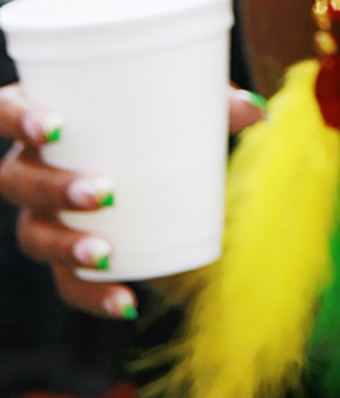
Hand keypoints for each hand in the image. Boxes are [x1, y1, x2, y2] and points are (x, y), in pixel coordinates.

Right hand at [0, 82, 262, 319]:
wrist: (132, 150)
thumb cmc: (143, 109)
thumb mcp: (172, 97)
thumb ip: (209, 98)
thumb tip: (257, 113)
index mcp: (41, 114)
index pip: (5, 110)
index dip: (19, 118)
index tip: (56, 126)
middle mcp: (27, 164)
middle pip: (17, 181)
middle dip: (56, 189)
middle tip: (106, 191)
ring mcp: (37, 212)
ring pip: (33, 235)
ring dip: (67, 247)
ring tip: (108, 253)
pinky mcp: (61, 251)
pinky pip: (64, 281)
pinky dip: (95, 294)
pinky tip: (127, 301)